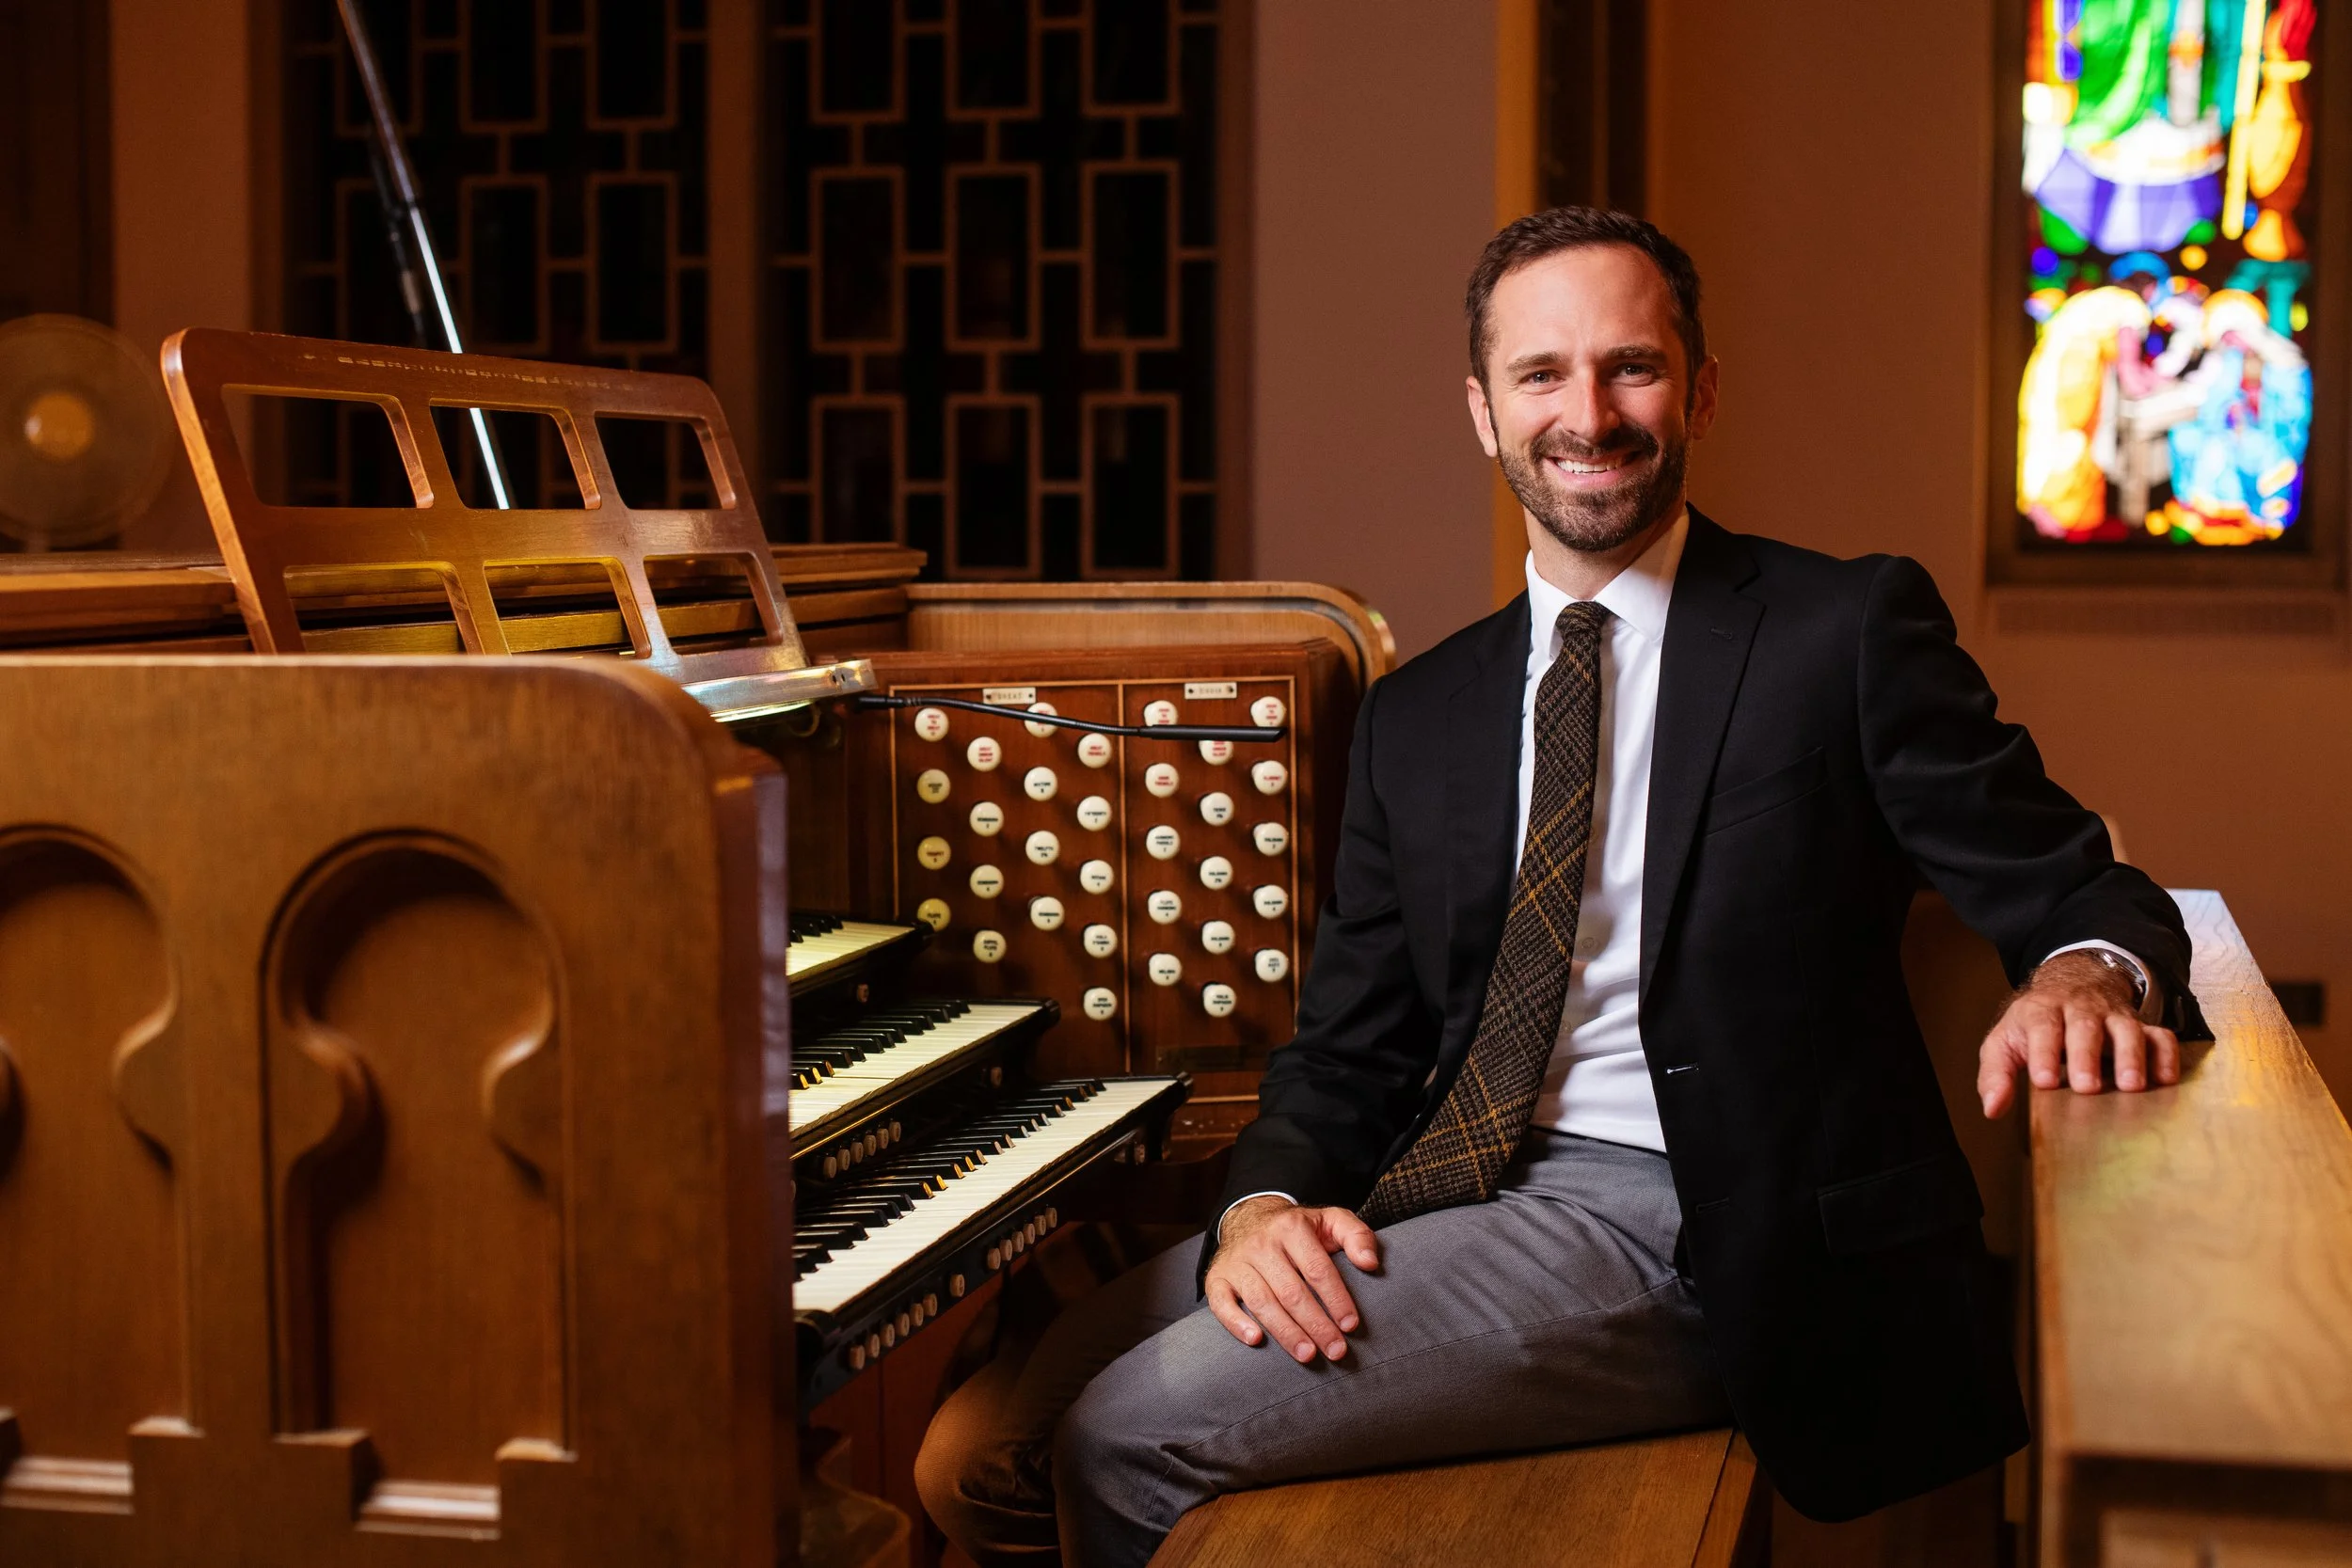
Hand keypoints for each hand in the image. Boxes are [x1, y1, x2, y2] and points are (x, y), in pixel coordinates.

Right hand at [1203, 1197, 1381, 1363]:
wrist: (1249, 1216)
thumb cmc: (1298, 1228)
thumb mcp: (1330, 1220)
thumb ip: (1357, 1235)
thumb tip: (1371, 1264)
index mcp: (1292, 1228)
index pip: (1318, 1269)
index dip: (1336, 1299)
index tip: (1351, 1326)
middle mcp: (1262, 1244)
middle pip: (1291, 1291)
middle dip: (1316, 1325)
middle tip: (1336, 1351)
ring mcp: (1237, 1262)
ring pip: (1262, 1301)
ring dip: (1285, 1332)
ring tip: (1307, 1355)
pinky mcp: (1217, 1277)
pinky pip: (1221, 1303)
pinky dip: (1236, 1322)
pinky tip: (1256, 1340)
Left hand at [1977, 951, 2178, 1117]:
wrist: (2071, 984)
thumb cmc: (2034, 1025)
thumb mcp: (2004, 1042)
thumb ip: (1996, 1074)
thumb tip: (1993, 1108)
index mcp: (2041, 1012)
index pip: (2042, 1028)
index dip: (2043, 1053)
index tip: (2045, 1081)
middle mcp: (2080, 1010)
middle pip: (2085, 1027)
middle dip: (2086, 1056)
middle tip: (2088, 1087)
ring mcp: (2113, 1017)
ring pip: (2126, 1028)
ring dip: (2130, 1056)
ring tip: (2131, 1086)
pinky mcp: (2140, 1026)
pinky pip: (2160, 1035)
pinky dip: (2165, 1055)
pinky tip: (2165, 1080)